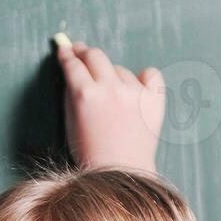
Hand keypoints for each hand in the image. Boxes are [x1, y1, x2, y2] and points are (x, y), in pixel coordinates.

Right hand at [56, 39, 164, 175]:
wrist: (122, 171)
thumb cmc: (91, 152)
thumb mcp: (70, 123)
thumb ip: (70, 94)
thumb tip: (72, 72)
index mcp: (85, 95)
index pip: (73, 65)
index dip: (67, 54)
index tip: (65, 49)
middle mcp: (110, 89)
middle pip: (95, 56)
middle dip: (84, 52)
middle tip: (81, 51)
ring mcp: (134, 92)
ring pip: (119, 69)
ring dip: (111, 75)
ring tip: (109, 97)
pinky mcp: (154, 98)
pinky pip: (149, 74)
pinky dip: (142, 78)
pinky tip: (136, 87)